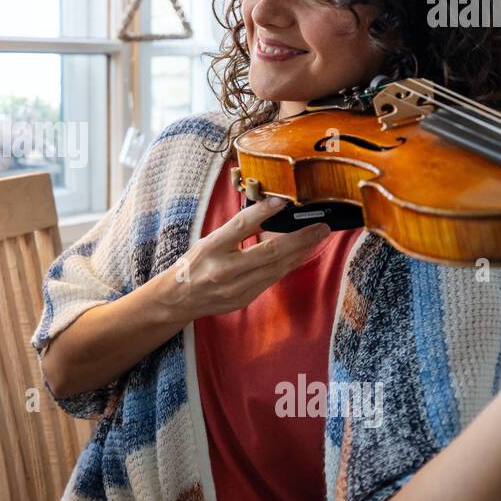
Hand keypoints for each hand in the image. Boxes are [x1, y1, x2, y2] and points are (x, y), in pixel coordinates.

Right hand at [155, 196, 329, 320]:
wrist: (180, 298)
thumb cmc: (196, 263)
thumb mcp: (210, 240)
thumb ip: (237, 230)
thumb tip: (270, 213)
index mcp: (212, 248)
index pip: (240, 226)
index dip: (263, 212)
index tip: (283, 201)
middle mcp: (224, 270)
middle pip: (269, 252)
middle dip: (300, 238)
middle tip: (320, 226)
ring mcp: (235, 288)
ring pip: (276, 268)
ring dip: (301, 251)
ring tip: (317, 237)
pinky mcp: (244, 299)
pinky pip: (272, 279)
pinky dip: (289, 264)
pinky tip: (300, 254)